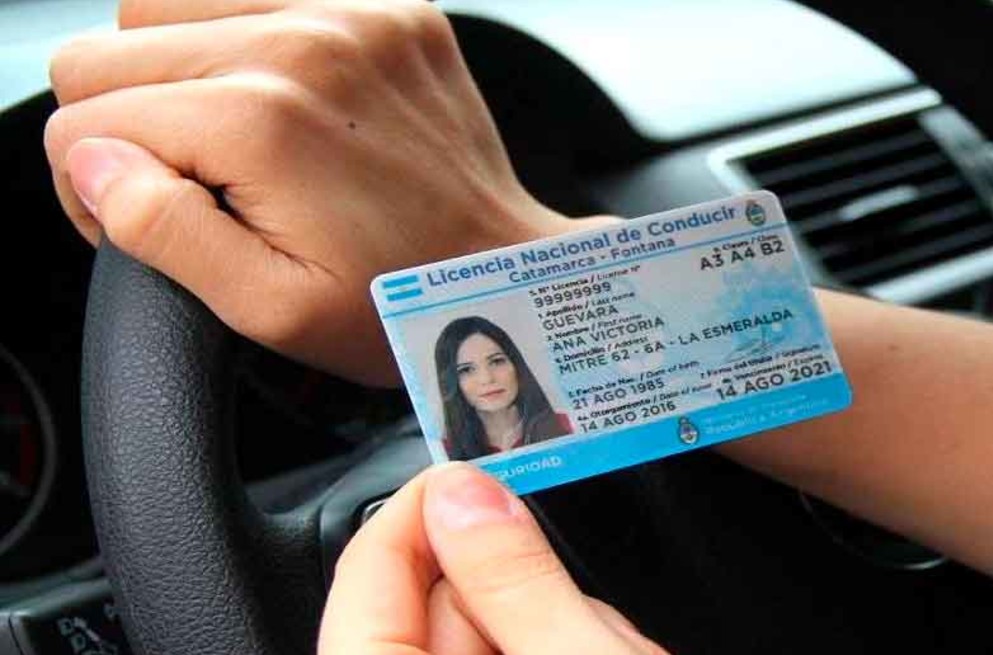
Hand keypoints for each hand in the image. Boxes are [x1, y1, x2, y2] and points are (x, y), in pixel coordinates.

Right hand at [45, 0, 574, 385]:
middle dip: (129, 127)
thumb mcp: (272, 308)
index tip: (164, 224)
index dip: (99, 189)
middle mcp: (300, 46)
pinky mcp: (385, 9)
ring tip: (236, 146)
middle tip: (196, 187)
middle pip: (109, 52)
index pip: (81, 123)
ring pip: (166, 9)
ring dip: (179, 77)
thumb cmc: (394, 302)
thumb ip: (164, 232)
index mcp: (258, 122)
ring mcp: (349, 16)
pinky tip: (282, 107)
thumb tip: (95, 160)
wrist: (504, 268)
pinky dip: (245, 45)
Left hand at [319, 463, 667, 654]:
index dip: (414, 510)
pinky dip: (562, 644)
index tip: (467, 468)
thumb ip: (518, 580)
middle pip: (430, 607)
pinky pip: (518, 653)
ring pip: (484, 632)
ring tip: (609, 649)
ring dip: (548, 619)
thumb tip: (465, 494)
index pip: (364, 581)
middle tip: (573, 595)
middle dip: (508, 582)